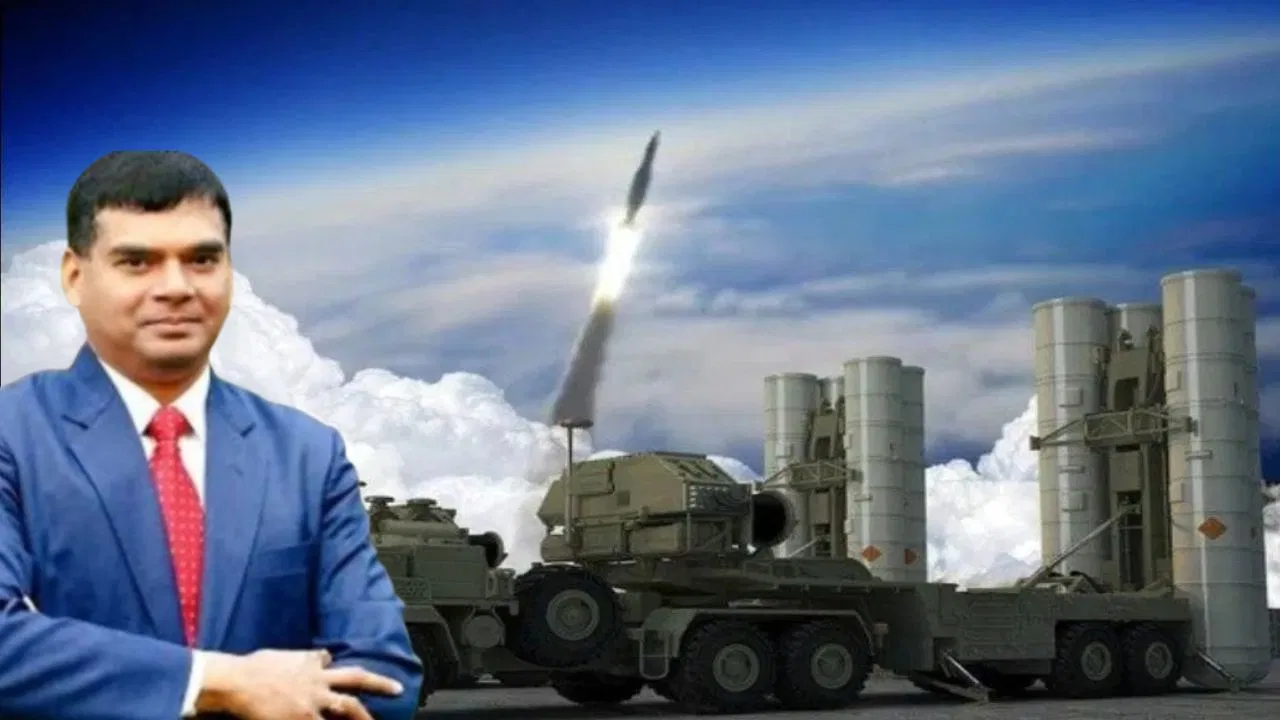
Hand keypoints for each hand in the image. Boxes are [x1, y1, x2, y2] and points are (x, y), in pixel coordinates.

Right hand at [197, 648, 403, 719]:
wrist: (236, 682)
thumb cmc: (252, 668)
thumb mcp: (284, 656)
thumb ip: (304, 659)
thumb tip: (321, 657)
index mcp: (311, 666)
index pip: (336, 666)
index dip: (345, 671)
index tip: (362, 680)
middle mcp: (318, 683)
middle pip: (355, 682)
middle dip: (379, 685)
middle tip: (398, 689)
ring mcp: (312, 704)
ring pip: (347, 708)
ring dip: (362, 715)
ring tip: (374, 719)